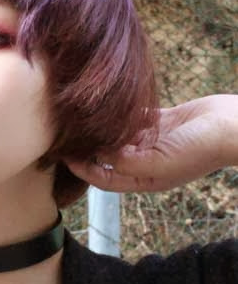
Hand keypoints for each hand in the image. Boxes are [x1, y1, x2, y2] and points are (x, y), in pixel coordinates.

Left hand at [65, 95, 237, 192]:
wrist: (231, 125)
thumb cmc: (197, 149)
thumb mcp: (157, 162)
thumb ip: (125, 162)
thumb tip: (97, 154)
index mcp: (144, 179)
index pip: (104, 178)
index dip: (82, 169)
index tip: (63, 156)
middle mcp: (145, 162)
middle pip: (107, 158)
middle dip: (88, 149)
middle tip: (65, 135)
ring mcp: (152, 142)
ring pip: (118, 138)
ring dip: (102, 131)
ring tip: (79, 119)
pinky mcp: (160, 122)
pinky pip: (133, 119)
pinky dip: (119, 115)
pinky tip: (103, 105)